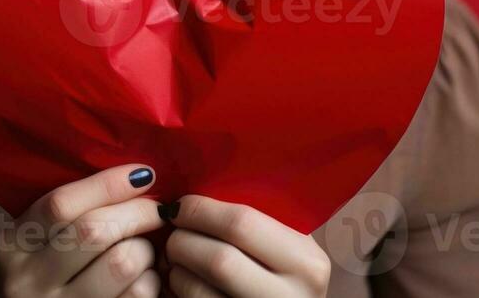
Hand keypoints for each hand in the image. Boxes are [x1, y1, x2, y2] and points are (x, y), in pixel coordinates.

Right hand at [0, 163, 164, 297]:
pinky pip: (136, 295)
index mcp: (12, 243)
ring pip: (122, 263)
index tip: (143, 174)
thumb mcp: (35, 239)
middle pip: (94, 231)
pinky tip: (143, 277)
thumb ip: (62, 209)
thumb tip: (130, 175)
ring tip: (144, 248)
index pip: (60, 205)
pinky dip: (150, 281)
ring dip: (145, 250)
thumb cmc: (48, 270)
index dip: (107, 185)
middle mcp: (27, 278)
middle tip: (156, 210)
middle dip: (137, 213)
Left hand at [162, 195, 330, 297]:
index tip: (180, 206)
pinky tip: (180, 281)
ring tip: (174, 259)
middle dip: (183, 241)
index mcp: (306, 261)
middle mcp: (290, 296)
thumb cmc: (284, 277)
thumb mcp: (288, 249)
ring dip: (176, 270)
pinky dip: (178, 290)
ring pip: (199, 289)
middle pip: (219, 259)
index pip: (242, 224)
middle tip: (172, 233)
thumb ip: (259, 224)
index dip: (201, 211)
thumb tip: (197, 191)